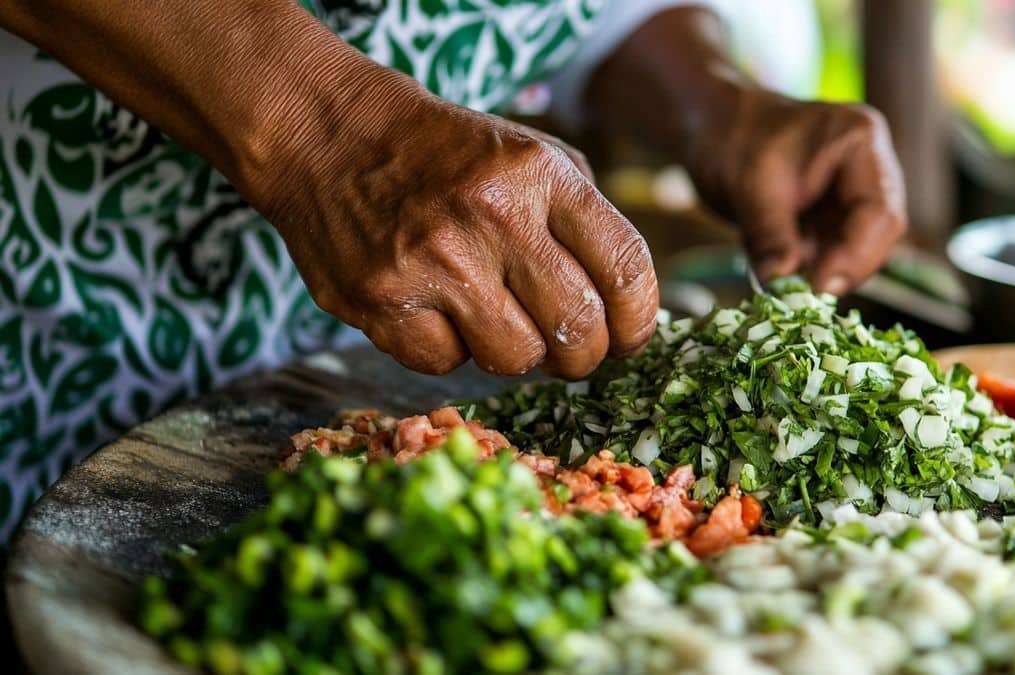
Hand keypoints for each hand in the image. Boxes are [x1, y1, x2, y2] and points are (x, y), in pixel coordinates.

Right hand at [247, 66, 656, 378]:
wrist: (328, 133)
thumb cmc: (446, 154)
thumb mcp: (530, 152)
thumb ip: (587, 217)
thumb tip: (630, 306)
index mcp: (538, 173)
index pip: (625, 267)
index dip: (640, 320)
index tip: (630, 336)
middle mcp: (491, 215)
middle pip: (578, 330)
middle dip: (586, 354)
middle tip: (573, 350)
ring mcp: (432, 262)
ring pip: (516, 359)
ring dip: (518, 352)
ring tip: (500, 321)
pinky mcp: (381, 301)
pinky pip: (446, 365)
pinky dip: (450, 350)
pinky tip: (439, 313)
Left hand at [688, 90, 905, 294]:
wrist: (710, 127)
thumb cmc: (730, 138)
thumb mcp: (747, 186)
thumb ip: (770, 236)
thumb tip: (782, 284)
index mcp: (860, 141)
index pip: (880, 211)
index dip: (857, 255)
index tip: (819, 286)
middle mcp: (867, 168)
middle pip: (878, 234)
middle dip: (844, 268)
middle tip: (804, 295)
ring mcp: (850, 195)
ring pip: (856, 250)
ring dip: (825, 274)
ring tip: (788, 286)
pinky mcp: (829, 218)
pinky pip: (831, 254)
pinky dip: (810, 272)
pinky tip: (783, 276)